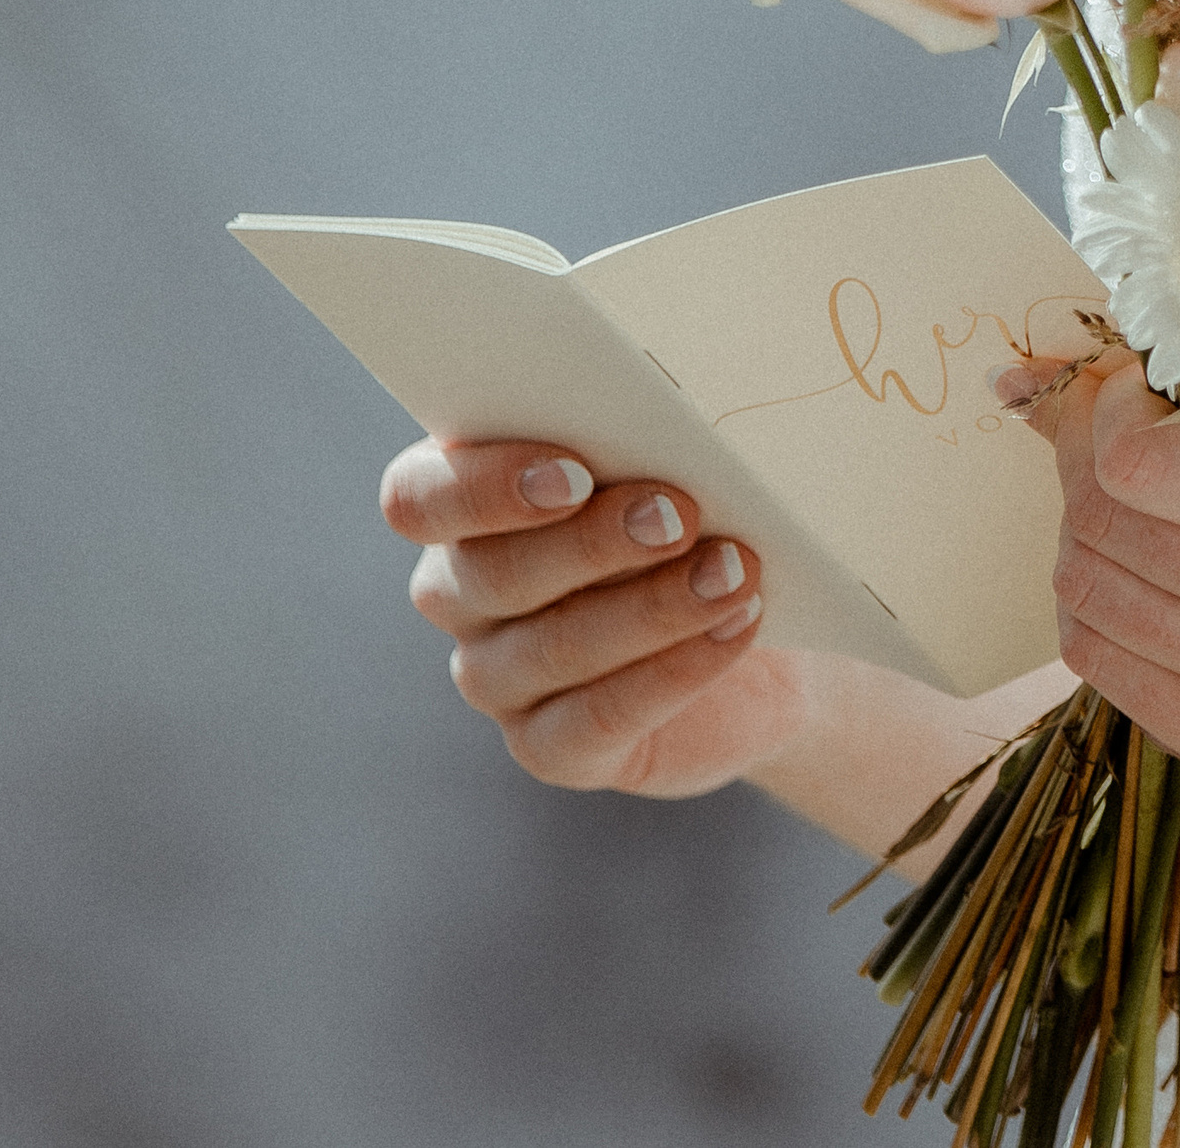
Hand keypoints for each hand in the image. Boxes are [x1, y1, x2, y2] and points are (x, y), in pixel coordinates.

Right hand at [382, 438, 810, 796]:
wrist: (762, 647)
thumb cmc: (703, 525)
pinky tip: (734, 627)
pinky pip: (596, 718)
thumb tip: (677, 431)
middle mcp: (460, 595)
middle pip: (489, 573)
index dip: (483, 488)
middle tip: (678, 513)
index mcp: (464, 506)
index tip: (575, 471)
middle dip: (592, 542)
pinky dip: (674, 671)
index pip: (418, 498)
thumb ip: (643, 445)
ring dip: (652, 606)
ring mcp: (499, 680)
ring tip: (734, 571)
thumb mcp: (673, 472)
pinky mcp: (550, 747)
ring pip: (550, 648)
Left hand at [1014, 357, 1179, 817]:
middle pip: (1103, 527)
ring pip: (1091, 603)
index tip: (1141, 385)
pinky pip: (1115, 679)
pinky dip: (1098, 615)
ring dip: (1084, 535)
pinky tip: (1139, 575)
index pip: (1138, 463)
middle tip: (1114, 428)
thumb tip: (1163, 332)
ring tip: (1125, 500)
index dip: (1110, 410)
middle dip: (1083, 459)